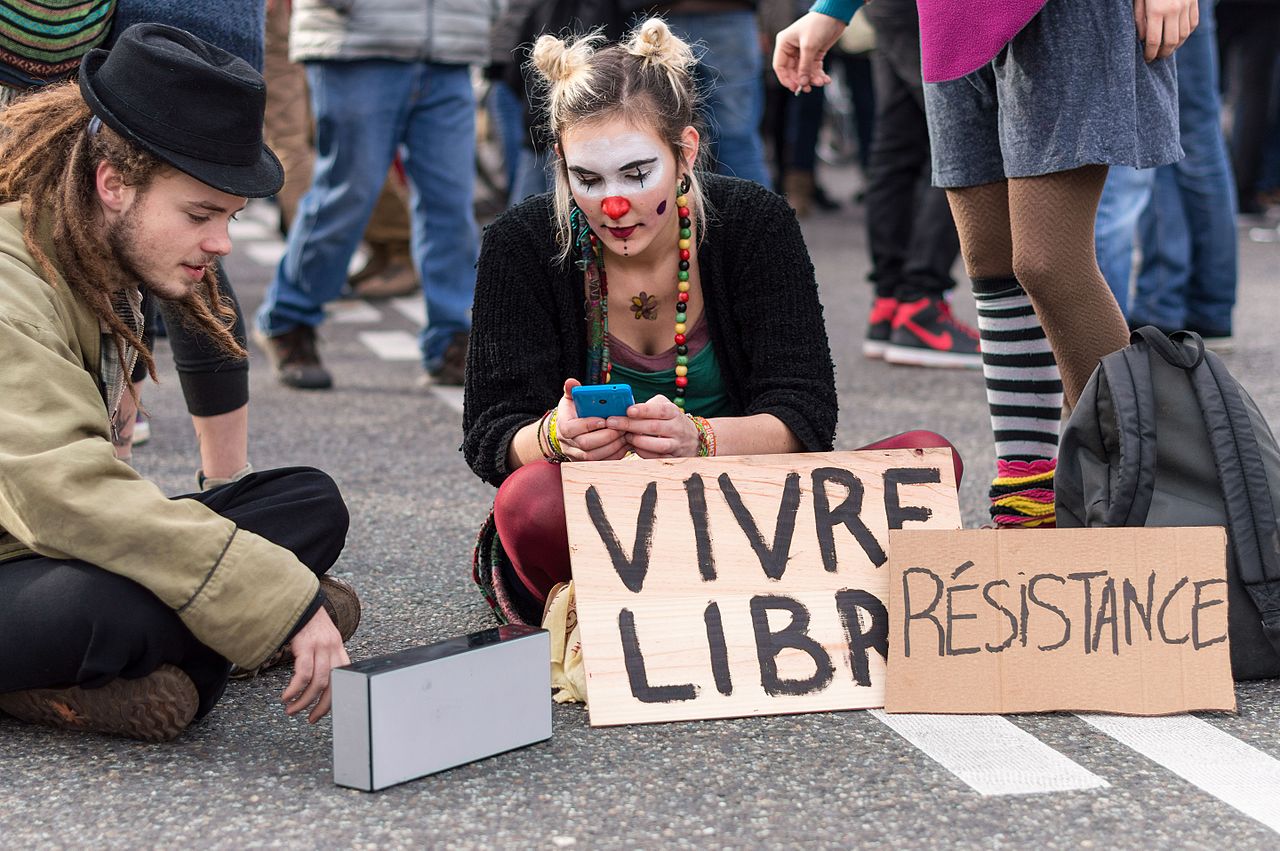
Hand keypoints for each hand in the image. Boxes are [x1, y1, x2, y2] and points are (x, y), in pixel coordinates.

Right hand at [281, 605, 348, 722]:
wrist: (299, 600)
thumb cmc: (308, 623)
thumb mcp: (322, 640)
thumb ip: (323, 658)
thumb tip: (316, 683)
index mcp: (339, 650)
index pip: (343, 680)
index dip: (334, 699)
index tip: (323, 713)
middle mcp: (334, 649)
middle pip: (332, 685)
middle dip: (320, 707)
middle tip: (309, 719)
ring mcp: (321, 647)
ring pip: (317, 682)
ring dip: (304, 701)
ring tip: (291, 709)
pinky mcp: (307, 644)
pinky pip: (303, 673)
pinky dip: (295, 689)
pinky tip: (286, 696)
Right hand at [553, 378, 628, 461]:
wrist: (570, 432)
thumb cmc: (573, 413)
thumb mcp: (571, 400)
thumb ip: (572, 391)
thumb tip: (571, 382)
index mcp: (562, 426)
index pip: (571, 429)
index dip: (587, 425)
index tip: (603, 420)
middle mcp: (568, 444)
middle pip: (585, 445)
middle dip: (606, 436)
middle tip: (621, 428)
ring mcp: (576, 456)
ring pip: (595, 457)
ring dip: (612, 446)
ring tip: (625, 435)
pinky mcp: (588, 463)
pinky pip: (602, 463)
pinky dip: (615, 455)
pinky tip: (624, 445)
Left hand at [607, 394, 699, 458]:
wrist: (692, 438)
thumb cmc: (670, 419)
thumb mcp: (663, 406)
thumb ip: (648, 406)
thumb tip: (626, 409)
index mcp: (673, 412)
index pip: (659, 410)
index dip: (643, 410)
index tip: (628, 410)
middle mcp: (677, 428)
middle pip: (654, 427)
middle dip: (631, 425)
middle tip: (613, 423)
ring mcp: (676, 444)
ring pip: (658, 445)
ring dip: (638, 441)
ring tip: (626, 436)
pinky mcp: (673, 457)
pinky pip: (657, 458)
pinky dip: (643, 453)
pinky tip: (634, 447)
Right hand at [772, 12, 847, 92]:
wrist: (834, 15)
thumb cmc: (818, 25)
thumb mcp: (809, 46)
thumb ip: (805, 66)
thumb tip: (802, 82)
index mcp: (784, 44)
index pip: (779, 66)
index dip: (786, 79)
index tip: (794, 88)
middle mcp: (791, 49)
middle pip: (792, 71)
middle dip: (801, 80)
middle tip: (808, 89)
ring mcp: (802, 52)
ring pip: (804, 72)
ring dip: (812, 79)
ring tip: (820, 82)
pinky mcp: (814, 54)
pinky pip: (813, 69)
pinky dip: (819, 75)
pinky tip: (825, 79)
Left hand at [1134, 0, 1197, 61]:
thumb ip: (1139, 19)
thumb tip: (1143, 39)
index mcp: (1156, 10)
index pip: (1153, 40)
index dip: (1150, 53)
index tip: (1147, 59)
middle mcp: (1173, 9)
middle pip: (1171, 41)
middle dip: (1164, 53)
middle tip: (1157, 57)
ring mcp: (1186, 5)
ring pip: (1184, 34)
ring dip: (1176, 45)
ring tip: (1167, 49)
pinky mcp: (1193, 2)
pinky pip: (1193, 23)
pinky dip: (1186, 33)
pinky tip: (1178, 37)